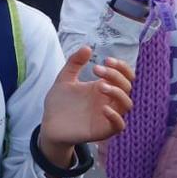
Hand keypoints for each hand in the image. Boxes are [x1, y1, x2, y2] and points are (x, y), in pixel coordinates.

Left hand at [39, 46, 135, 164]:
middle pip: (127, 86)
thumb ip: (74, 63)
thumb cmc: (59, 103)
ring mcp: (108, 116)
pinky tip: (103, 108)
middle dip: (116, 75)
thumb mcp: (64, 79)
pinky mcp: (104, 130)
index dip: (121, 66)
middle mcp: (109, 101)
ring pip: (127, 104)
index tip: (107, 60)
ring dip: (118, 93)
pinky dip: (115, 116)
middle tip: (98, 70)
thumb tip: (87, 47)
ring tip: (100, 86)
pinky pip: (119, 125)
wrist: (49, 125)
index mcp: (103, 87)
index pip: (124, 75)